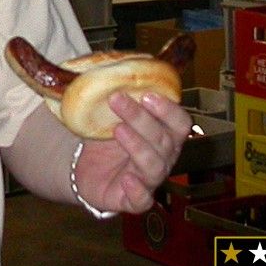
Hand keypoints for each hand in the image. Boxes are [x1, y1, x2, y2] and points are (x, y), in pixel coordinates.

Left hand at [72, 91, 193, 213]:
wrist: (85, 168)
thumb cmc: (107, 138)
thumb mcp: (112, 115)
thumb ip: (119, 95)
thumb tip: (111, 65)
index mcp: (165, 135)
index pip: (180, 123)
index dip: (168, 110)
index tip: (147, 94)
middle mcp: (163, 157)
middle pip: (164, 140)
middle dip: (141, 118)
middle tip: (117, 100)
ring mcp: (150, 180)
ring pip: (155, 166)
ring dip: (137, 146)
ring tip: (117, 129)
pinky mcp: (133, 200)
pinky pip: (143, 200)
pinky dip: (138, 191)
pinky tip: (128, 179)